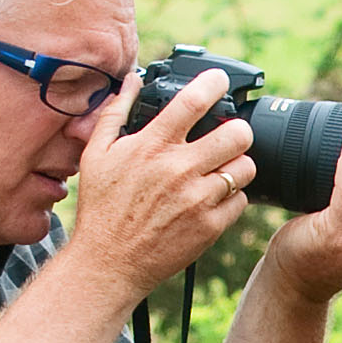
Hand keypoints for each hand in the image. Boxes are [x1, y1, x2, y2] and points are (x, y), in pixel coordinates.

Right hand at [64, 69, 258, 297]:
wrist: (108, 262)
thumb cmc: (101, 208)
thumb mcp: (96, 153)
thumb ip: (116, 112)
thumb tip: (133, 80)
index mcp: (152, 145)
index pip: (193, 101)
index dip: (214, 83)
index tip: (220, 80)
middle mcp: (179, 169)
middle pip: (237, 134)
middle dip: (237, 130)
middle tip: (229, 135)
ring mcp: (197, 199)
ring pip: (245, 168)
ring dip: (238, 164)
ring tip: (222, 168)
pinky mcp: (210, 227)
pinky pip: (241, 200)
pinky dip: (232, 197)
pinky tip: (213, 197)